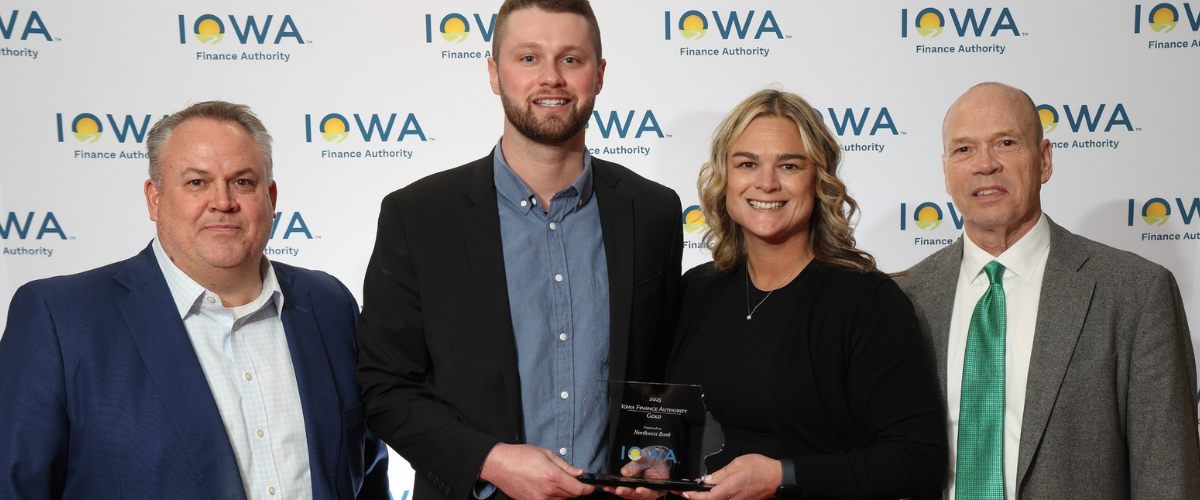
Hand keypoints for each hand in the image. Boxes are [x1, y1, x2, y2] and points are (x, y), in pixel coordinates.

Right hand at [479, 444, 595, 499]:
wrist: (500, 465)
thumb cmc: (520, 456)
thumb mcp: (546, 454)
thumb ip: (565, 466)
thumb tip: (579, 473)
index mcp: (553, 476)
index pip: (579, 490)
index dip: (588, 489)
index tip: (592, 486)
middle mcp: (547, 492)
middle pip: (572, 496)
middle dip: (576, 488)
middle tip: (570, 478)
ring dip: (564, 493)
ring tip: (554, 480)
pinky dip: (553, 497)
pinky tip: (546, 486)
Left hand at [602, 447, 672, 499]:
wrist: (654, 457)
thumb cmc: (655, 457)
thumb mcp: (650, 457)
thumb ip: (639, 463)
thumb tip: (625, 472)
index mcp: (659, 485)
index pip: (653, 492)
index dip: (645, 493)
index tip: (638, 489)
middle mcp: (650, 490)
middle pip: (639, 496)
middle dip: (628, 492)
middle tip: (619, 489)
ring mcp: (641, 490)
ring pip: (631, 495)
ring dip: (620, 492)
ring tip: (610, 487)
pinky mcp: (633, 488)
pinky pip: (625, 490)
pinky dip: (616, 489)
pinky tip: (609, 487)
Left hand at [680, 454, 780, 499]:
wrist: (778, 478)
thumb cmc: (761, 469)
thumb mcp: (738, 464)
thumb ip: (720, 473)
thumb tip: (707, 480)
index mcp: (731, 488)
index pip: (708, 497)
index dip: (694, 496)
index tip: (685, 491)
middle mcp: (734, 499)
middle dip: (696, 497)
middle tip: (686, 489)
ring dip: (706, 497)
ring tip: (697, 488)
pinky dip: (715, 496)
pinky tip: (711, 489)